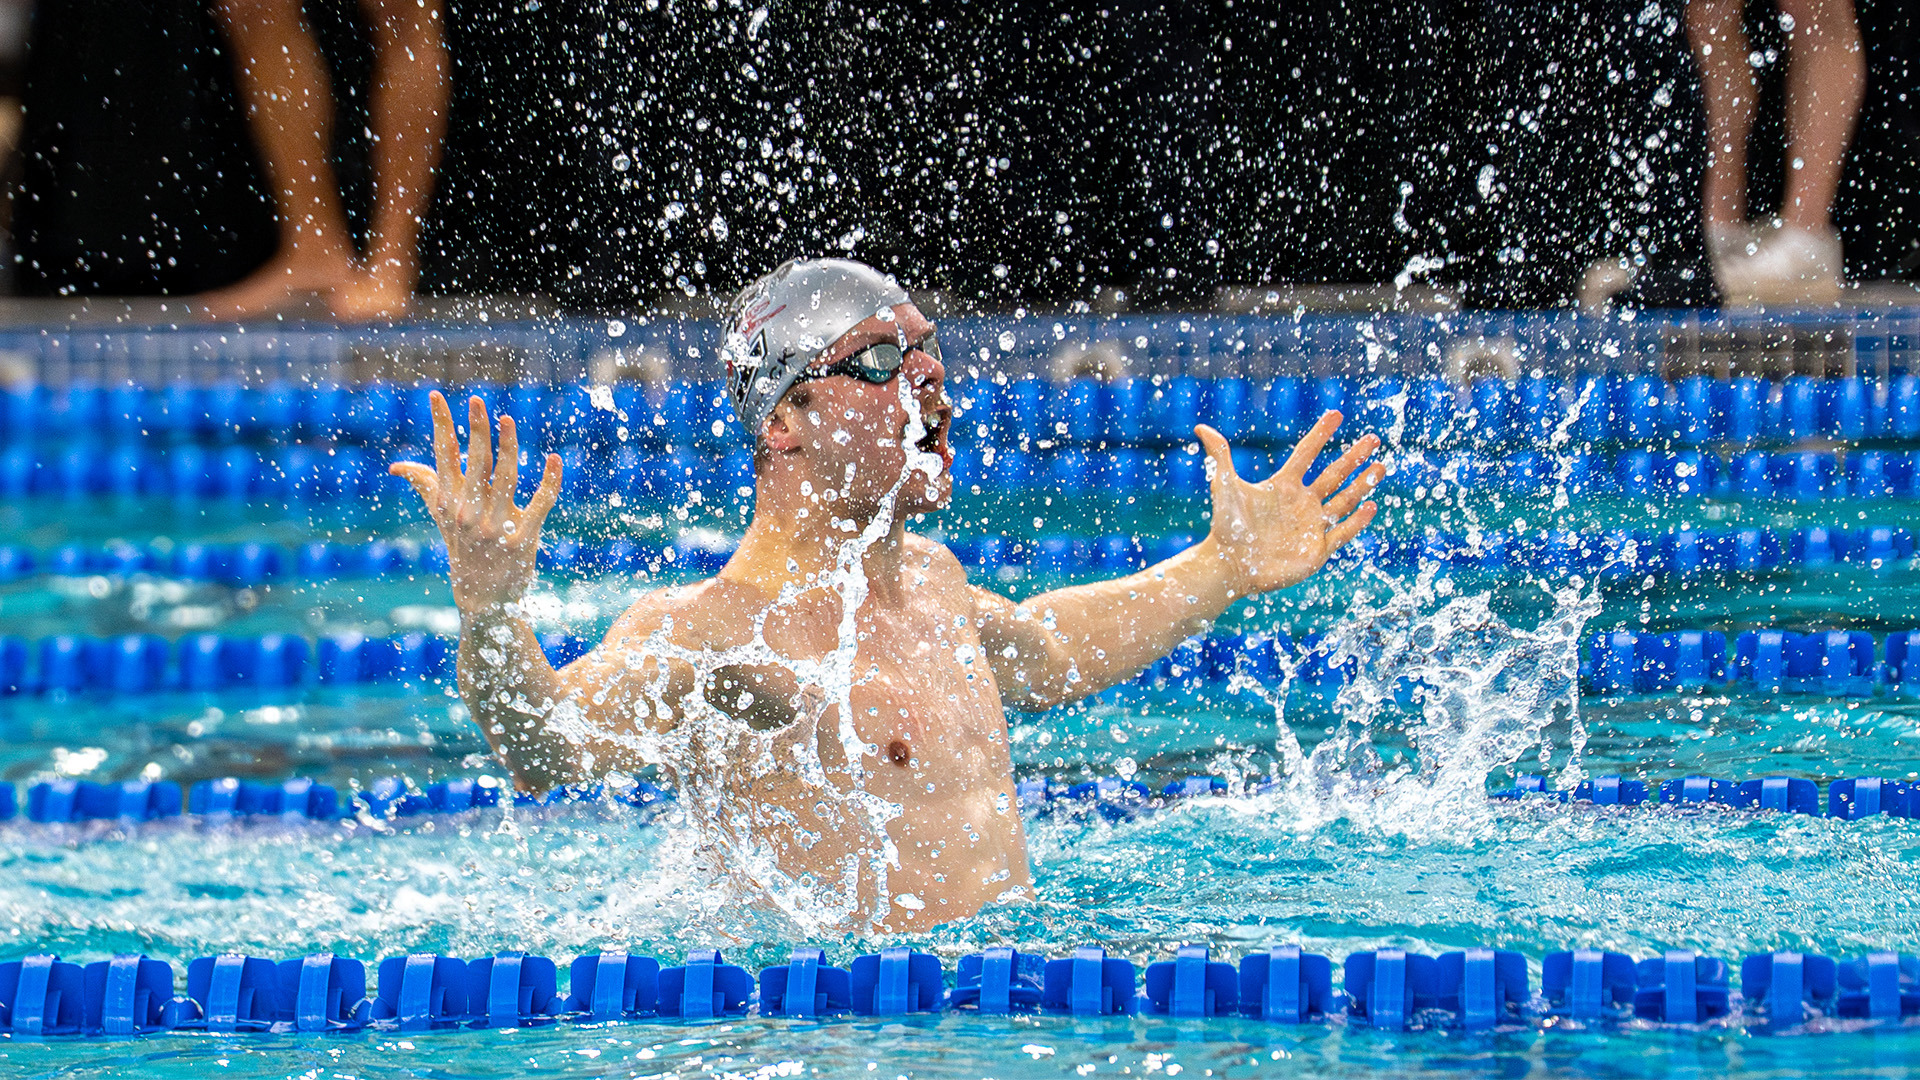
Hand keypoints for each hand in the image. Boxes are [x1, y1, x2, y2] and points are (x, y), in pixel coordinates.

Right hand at [389, 391, 561, 611]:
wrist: (483, 598)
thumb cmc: (464, 550)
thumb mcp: (442, 518)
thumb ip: (426, 486)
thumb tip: (396, 466)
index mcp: (450, 503)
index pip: (443, 457)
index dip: (440, 425)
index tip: (436, 397)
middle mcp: (469, 513)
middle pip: (474, 461)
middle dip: (476, 429)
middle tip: (478, 401)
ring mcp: (496, 526)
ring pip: (504, 477)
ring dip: (508, 446)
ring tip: (508, 419)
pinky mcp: (523, 538)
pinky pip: (540, 504)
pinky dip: (549, 481)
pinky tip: (554, 459)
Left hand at [1194, 410, 1382, 595]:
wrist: (1230, 564)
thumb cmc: (1227, 526)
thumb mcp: (1225, 486)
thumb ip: (1220, 455)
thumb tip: (1201, 426)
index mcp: (1284, 485)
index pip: (1307, 454)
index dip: (1320, 434)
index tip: (1336, 414)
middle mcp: (1302, 502)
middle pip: (1334, 475)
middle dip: (1354, 457)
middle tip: (1373, 439)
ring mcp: (1312, 525)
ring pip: (1345, 501)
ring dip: (1363, 484)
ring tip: (1381, 467)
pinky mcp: (1317, 550)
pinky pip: (1342, 533)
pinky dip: (1356, 522)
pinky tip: (1371, 507)